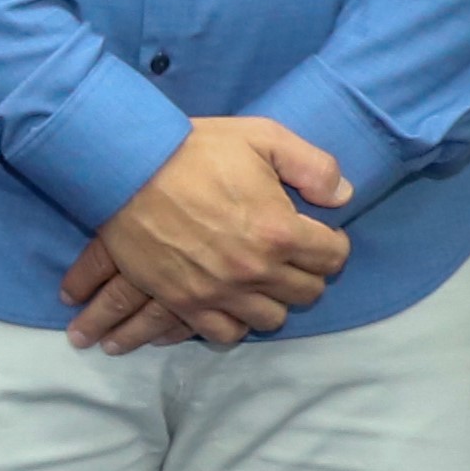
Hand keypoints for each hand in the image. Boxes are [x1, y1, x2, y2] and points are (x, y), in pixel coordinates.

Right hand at [63, 117, 353, 349]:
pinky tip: (231, 305)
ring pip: (270, 319)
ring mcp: (219, 291)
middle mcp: (255, 270)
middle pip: (307, 292)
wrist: (127, 169)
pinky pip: (224, 333)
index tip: (317, 233)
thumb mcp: (263, 136)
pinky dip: (233, 324)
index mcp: (279, 231)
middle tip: (289, 254)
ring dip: (272, 300)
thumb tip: (342, 197)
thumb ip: (314, 165)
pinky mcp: (185, 302)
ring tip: (261, 282)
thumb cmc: (195, 149)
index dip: (331, 243)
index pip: (334, 256)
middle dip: (306, 272)